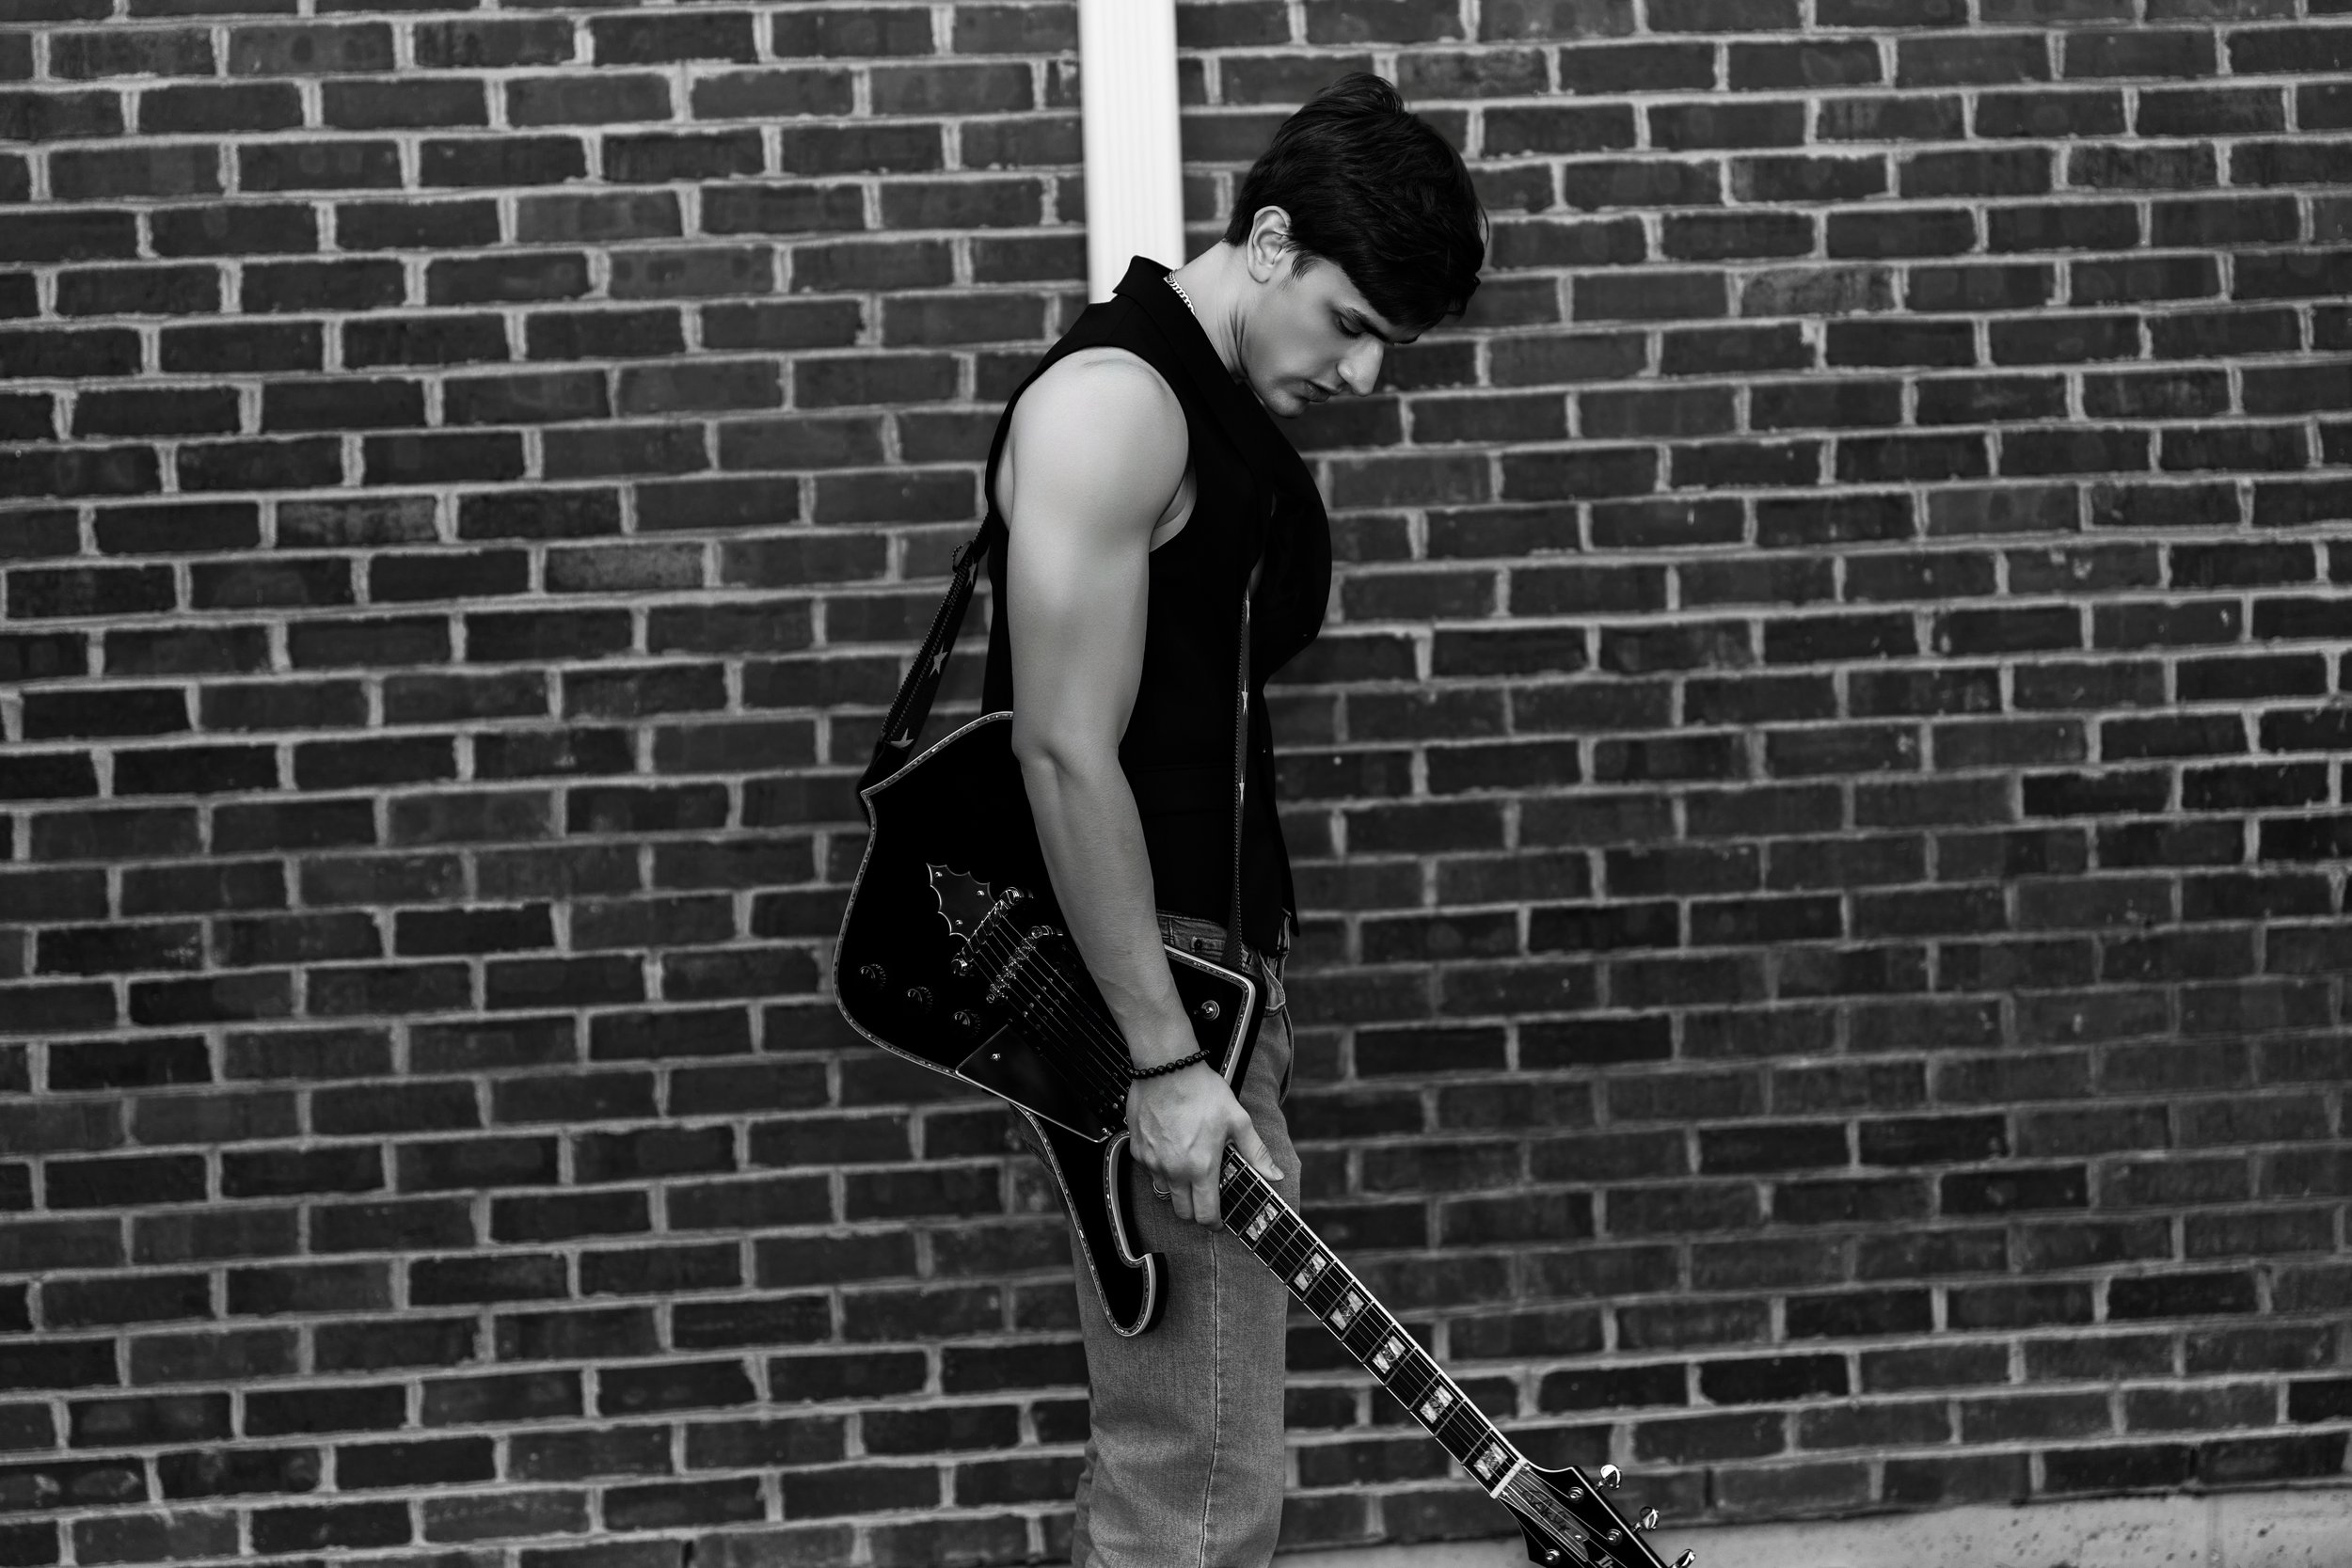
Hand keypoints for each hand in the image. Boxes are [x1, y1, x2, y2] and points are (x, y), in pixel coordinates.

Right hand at [1128, 1061, 1280, 1226]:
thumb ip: (1256, 1152)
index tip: (1218, 1220)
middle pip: (1183, 1212)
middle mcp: (1174, 1170)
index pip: (1205, 1214)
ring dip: (1177, 1187)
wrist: (1167, 1068)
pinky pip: (1150, 1170)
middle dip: (1195, 1210)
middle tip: (1204, 1196)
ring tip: (1188, 1165)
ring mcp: (1153, 1162)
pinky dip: (1161, 1167)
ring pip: (1165, 1191)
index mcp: (1201, 1167)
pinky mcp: (1138, 1151)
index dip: (1214, 1223)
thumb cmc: (1201, 1091)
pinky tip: (1171, 1148)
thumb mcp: (1237, 1120)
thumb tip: (1274, 1174)